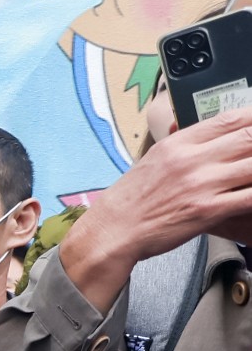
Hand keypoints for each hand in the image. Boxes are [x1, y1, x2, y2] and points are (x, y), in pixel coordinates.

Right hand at [56, 102, 251, 309]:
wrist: (113, 231)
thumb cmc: (131, 199)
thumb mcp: (153, 158)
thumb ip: (183, 145)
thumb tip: (205, 134)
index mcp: (178, 144)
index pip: (228, 119)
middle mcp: (191, 160)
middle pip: (248, 137)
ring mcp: (201, 185)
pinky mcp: (208, 210)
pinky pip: (248, 197)